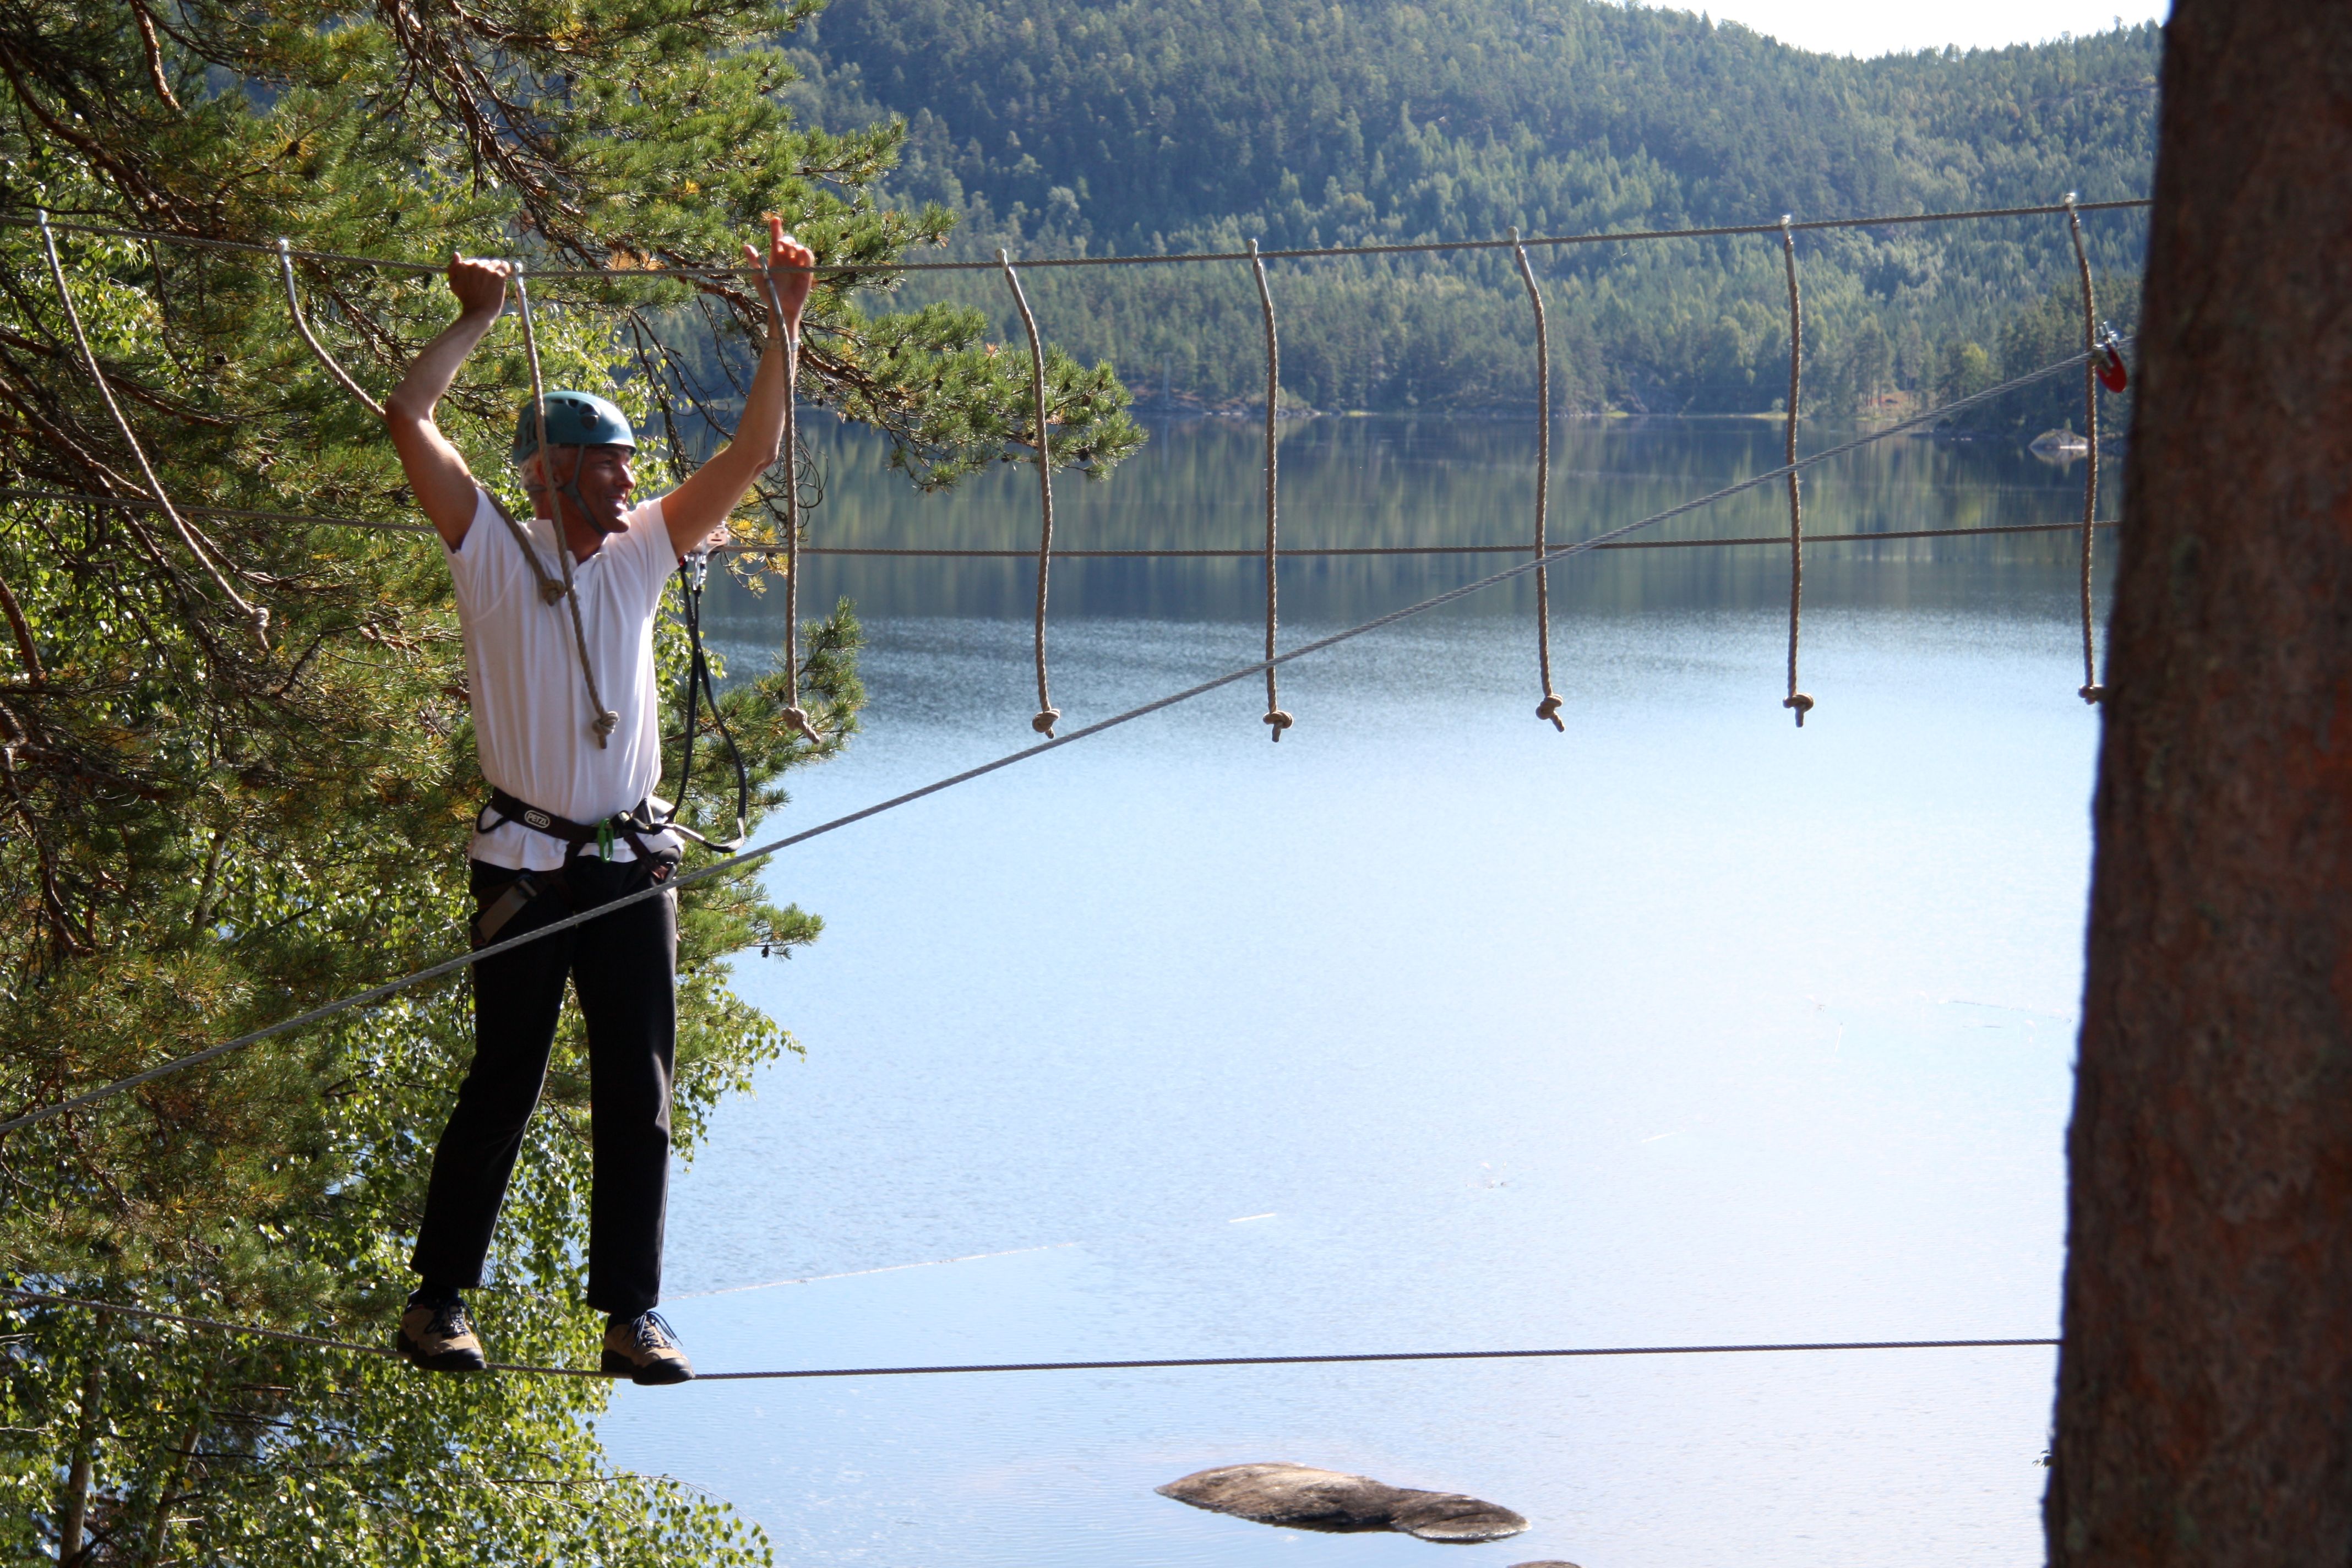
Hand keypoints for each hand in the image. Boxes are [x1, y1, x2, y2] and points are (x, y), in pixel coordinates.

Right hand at [446, 253, 513, 320]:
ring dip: (496, 270)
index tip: (479, 280)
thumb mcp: (454, 284)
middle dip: (486, 270)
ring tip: (494, 281)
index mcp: (463, 265)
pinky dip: (506, 269)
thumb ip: (453, 268)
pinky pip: (505, 266)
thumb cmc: (466, 299)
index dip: (478, 271)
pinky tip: (505, 274)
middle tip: (486, 283)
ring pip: (495, 263)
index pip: (474, 262)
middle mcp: (475, 265)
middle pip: (485, 262)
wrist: (479, 312)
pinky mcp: (498, 276)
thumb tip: (456, 254)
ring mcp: (487, 270)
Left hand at [748, 215, 815, 339]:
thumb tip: (745, 246)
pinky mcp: (807, 271)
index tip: (775, 220)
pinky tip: (802, 252)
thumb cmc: (768, 292)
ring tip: (791, 249)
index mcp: (775, 256)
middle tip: (781, 243)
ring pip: (799, 248)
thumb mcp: (758, 276)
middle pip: (789, 241)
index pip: (776, 238)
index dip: (776, 228)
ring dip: (796, 246)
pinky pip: (808, 258)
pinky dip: (806, 253)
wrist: (781, 306)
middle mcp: (787, 257)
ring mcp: (797, 263)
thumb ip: (753, 261)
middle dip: (787, 239)